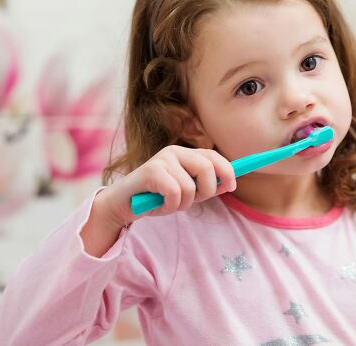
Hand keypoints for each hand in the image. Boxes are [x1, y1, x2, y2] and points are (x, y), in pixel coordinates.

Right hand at [98, 145, 235, 227]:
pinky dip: (171, 205)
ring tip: (169, 203)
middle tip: (193, 201)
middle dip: (206, 191)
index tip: (232, 186)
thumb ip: (204, 186)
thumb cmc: (157, 198)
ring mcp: (162, 159)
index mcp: (185, 154)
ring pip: (191, 186)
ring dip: (183, 203)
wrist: (123, 204)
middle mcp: (174, 152)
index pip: (213, 156)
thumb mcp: (186, 192)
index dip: (226, 170)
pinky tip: (160, 204)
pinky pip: (175, 193)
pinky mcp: (151, 171)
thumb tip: (228, 183)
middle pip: (207, 168)